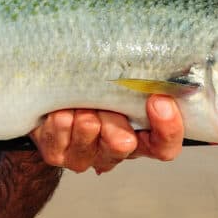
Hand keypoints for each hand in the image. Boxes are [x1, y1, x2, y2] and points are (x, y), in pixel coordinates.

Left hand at [29, 95, 183, 173]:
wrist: (49, 103)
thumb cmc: (92, 92)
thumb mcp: (121, 86)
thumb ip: (140, 82)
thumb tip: (164, 60)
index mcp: (139, 139)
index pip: (164, 147)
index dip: (168, 128)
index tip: (159, 99)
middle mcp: (113, 153)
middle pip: (122, 143)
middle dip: (111, 117)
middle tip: (102, 101)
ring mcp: (84, 157)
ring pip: (89, 128)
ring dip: (84, 107)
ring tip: (79, 100)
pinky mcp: (57, 154)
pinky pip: (62, 126)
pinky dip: (61, 109)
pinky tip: (60, 106)